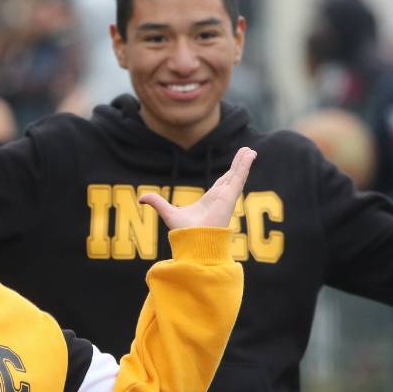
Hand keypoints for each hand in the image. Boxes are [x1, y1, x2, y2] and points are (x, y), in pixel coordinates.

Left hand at [139, 147, 256, 230]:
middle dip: (239, 165)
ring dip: (244, 162)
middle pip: (232, 177)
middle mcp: (221, 198)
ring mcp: (227, 196)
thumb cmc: (184, 232)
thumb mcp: (168, 212)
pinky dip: (245, 165)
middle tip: (247, 153)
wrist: (194, 241)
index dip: (228, 175)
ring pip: (238, 175)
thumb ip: (156, 202)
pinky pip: (239, 177)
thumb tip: (141, 199)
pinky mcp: (231, 196)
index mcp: (210, 201)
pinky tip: (250, 155)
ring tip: (251, 151)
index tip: (233, 168)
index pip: (221, 184)